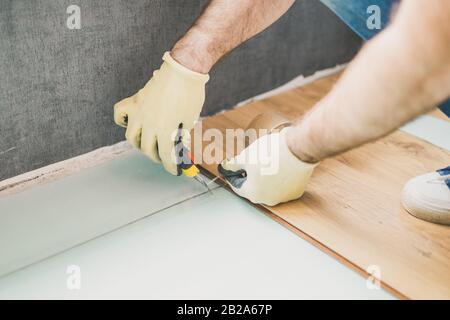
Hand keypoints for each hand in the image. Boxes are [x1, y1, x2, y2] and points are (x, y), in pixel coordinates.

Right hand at [113, 52, 208, 174]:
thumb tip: (176, 146)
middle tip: (164, 157)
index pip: (165, 156)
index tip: (175, 171)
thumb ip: (181, 135)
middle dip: (157, 157)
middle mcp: (149, 124)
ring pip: (131, 136)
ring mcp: (139, 112)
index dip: (171, 167)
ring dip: (140, 144)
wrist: (184, 69)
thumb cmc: (191, 94)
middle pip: (147, 149)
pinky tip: (132, 123)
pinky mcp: (135, 101)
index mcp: (165, 130)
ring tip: (149, 144)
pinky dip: (123, 121)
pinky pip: (120, 114)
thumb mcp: (190, 120)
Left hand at [219, 128, 317, 205]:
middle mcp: (268, 201)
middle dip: (250, 176)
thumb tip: (227, 167)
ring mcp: (284, 198)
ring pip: (269, 188)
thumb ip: (233, 165)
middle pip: (254, 188)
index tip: (231, 169)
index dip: (232, 175)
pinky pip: (283, 186)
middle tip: (250, 163)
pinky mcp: (296, 192)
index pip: (237, 187)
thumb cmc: (271, 153)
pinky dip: (279, 178)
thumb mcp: (246, 156)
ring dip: (265, 178)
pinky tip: (279, 166)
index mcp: (253, 194)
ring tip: (267, 162)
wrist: (298, 149)